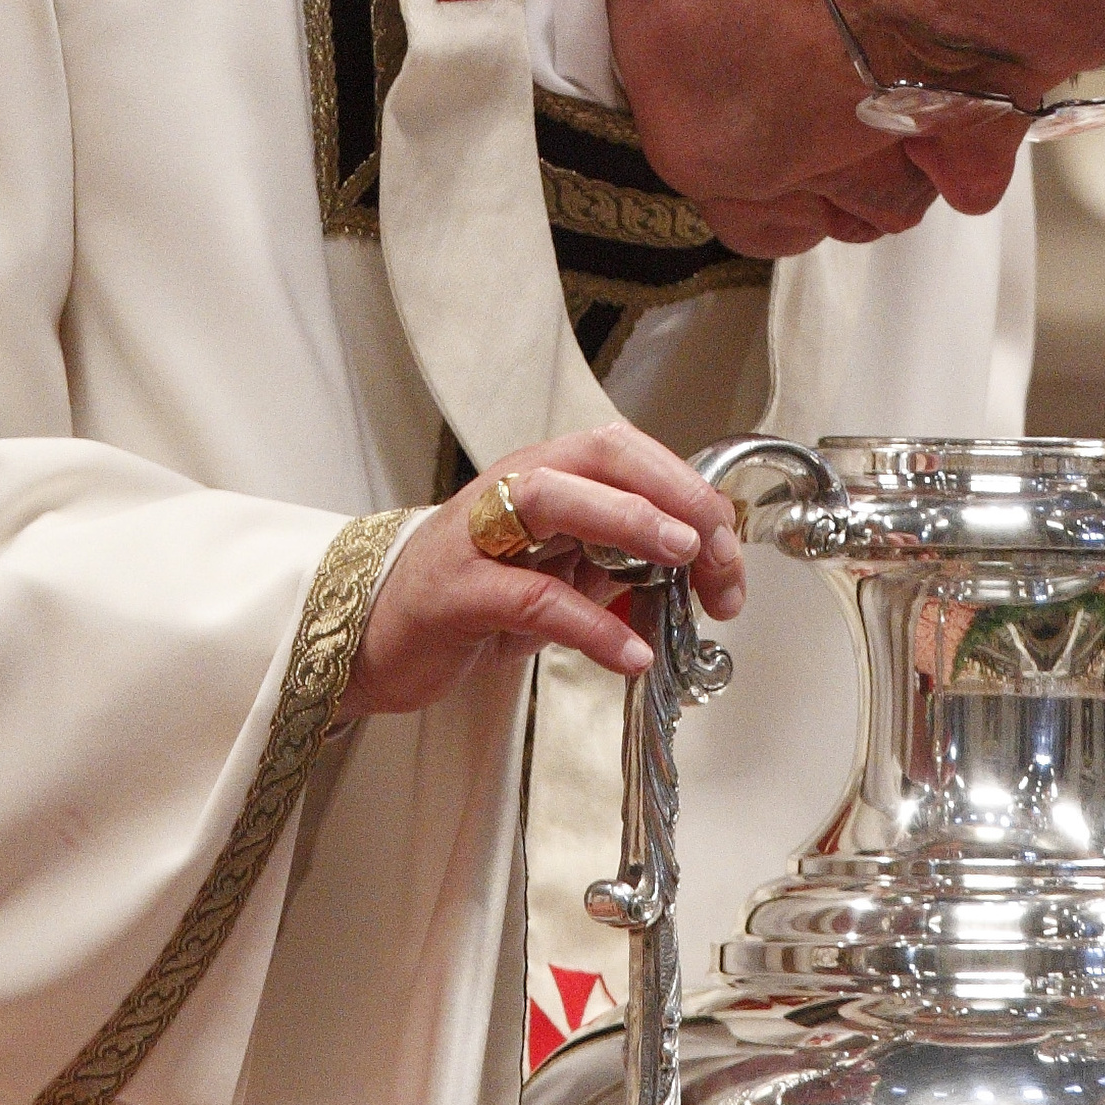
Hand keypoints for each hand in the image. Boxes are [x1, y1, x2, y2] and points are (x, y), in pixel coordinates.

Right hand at [341, 423, 742, 722]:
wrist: (375, 634)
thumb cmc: (471, 597)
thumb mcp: (554, 569)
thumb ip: (613, 559)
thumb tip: (695, 566)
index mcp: (542, 473)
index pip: (626, 451)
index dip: (686, 486)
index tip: (728, 542)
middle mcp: (511, 487)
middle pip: (600, 458)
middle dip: (673, 495)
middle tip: (718, 548)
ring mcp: (477, 535)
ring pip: (555, 500)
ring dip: (630, 521)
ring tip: (683, 559)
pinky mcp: (456, 591)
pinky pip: (531, 598)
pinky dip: (590, 625)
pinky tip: (630, 653)